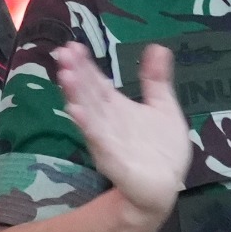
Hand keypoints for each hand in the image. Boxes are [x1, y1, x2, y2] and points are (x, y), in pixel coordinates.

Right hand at [51, 43, 190, 219]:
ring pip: (89, 116)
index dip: (85, 65)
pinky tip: (76, 113)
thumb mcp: (163, 107)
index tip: (73, 46)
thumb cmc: (161, 148)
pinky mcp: (115, 162)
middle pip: (88, 95)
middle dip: (76, 75)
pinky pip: (99, 144)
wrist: (167, 185)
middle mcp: (107, 122)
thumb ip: (156, 79)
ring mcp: (108, 142)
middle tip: (63, 54)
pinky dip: (89, 128)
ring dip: (76, 97)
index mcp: (115, 107)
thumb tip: (158, 46)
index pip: (97, 82)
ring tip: (65, 77)